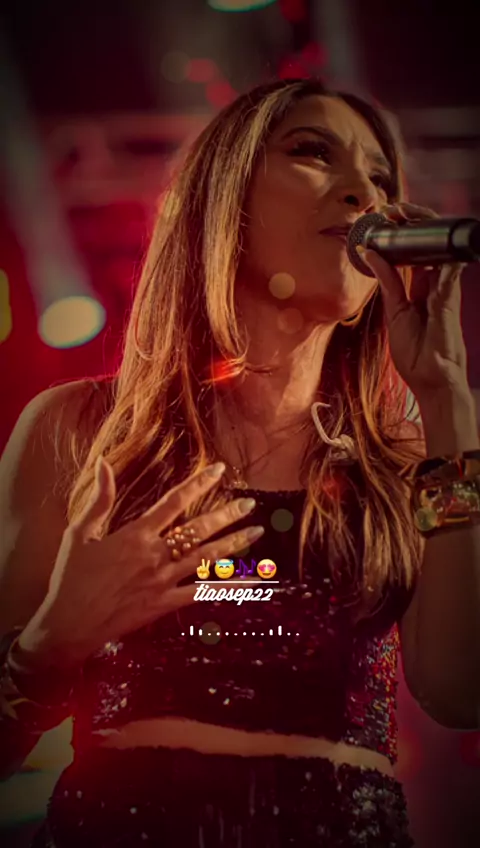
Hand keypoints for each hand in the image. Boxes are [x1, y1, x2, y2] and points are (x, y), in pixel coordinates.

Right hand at [20, 460, 261, 666]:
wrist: (67, 625)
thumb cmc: (70, 576)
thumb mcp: (78, 532)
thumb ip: (99, 498)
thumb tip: (102, 462)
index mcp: (135, 535)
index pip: (174, 501)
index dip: (199, 483)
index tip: (220, 469)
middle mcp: (154, 555)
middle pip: (199, 529)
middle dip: (228, 514)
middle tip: (250, 504)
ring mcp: (162, 581)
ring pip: (207, 559)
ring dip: (234, 544)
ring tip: (257, 532)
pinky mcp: (164, 604)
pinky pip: (203, 593)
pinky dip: (229, 587)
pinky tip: (251, 581)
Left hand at [361, 202, 468, 399]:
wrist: (433, 382)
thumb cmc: (415, 356)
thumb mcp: (395, 314)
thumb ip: (388, 284)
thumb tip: (371, 255)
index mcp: (419, 291)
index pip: (414, 255)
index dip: (403, 236)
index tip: (387, 221)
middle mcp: (434, 286)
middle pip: (428, 246)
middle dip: (413, 223)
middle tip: (393, 210)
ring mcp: (445, 291)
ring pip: (438, 250)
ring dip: (422, 229)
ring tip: (403, 214)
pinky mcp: (450, 299)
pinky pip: (447, 269)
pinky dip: (438, 251)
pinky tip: (425, 235)